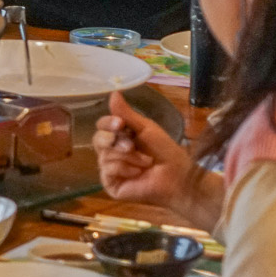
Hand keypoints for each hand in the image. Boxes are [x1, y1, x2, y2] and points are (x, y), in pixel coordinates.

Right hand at [91, 92, 222, 225]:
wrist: (178, 177)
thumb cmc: (166, 152)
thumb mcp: (146, 128)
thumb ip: (126, 113)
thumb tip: (113, 92)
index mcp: (119, 137)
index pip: (102, 126)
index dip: (108, 123)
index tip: (120, 123)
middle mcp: (111, 152)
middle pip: (97, 139)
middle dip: (115, 141)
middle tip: (132, 146)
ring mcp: (110, 169)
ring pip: (104, 155)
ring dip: (128, 157)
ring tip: (146, 162)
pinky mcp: (110, 184)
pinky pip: (107, 170)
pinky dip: (125, 168)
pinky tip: (138, 173)